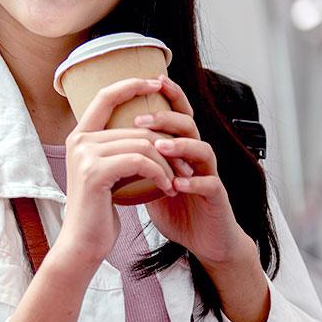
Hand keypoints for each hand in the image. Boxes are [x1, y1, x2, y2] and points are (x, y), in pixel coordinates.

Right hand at [54, 77, 175, 269]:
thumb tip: (148, 134)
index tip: (157, 82)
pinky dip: (160, 174)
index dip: (131, 85)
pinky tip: (167, 189)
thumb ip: (119, 150)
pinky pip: (140, 161)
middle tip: (185, 164)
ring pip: (141, 143)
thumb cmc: (99, 212)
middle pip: (136, 128)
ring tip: (177, 181)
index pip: (106, 96)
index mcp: (80, 137)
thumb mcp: (109, 174)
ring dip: (167, 164)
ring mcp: (85, 155)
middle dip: (166, 145)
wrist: (83, 244)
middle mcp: (79, 141)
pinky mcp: (95, 172)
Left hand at [136, 77, 256, 269]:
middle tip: (141, 119)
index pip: (177, 116)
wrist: (204, 241)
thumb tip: (104, 147)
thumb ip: (135, 163)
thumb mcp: (150, 183)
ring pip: (203, 150)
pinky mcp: (217, 197)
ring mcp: (209, 176)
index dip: (169, 97)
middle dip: (166, 118)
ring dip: (181, 146)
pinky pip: (210, 184)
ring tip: (160, 147)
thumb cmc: (177, 210)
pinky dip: (194, 181)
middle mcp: (197, 158)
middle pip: (189, 125)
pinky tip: (178, 183)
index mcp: (181, 151)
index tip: (150, 81)